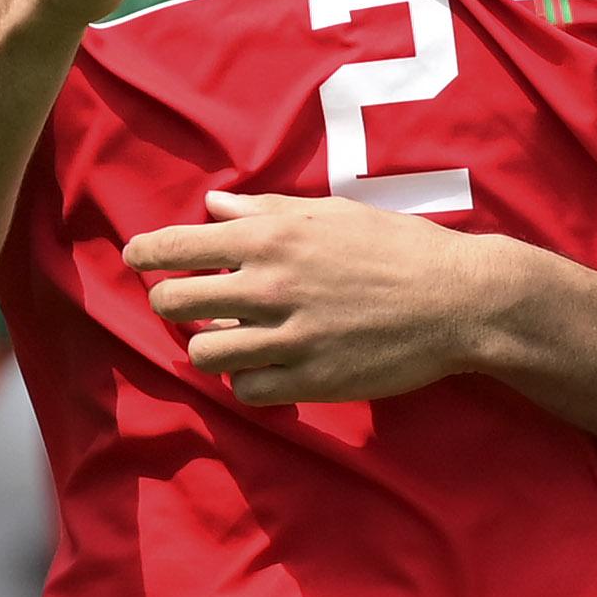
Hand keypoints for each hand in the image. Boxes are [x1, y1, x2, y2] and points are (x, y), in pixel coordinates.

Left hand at [127, 190, 523, 404]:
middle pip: (174, 303)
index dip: (145, 253)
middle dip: (172, 303)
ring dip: (210, 345)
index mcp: (273, 238)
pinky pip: (245, 389)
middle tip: (188, 304)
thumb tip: (213, 207)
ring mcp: (288, 337)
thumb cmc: (399, 248)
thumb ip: (266, 210)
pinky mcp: (309, 380)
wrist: (458, 301)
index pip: (176, 247)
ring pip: (203, 352)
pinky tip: (268, 365)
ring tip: (233, 338)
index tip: (138, 258)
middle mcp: (271, 286)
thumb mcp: (333, 214)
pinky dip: (249, 379)